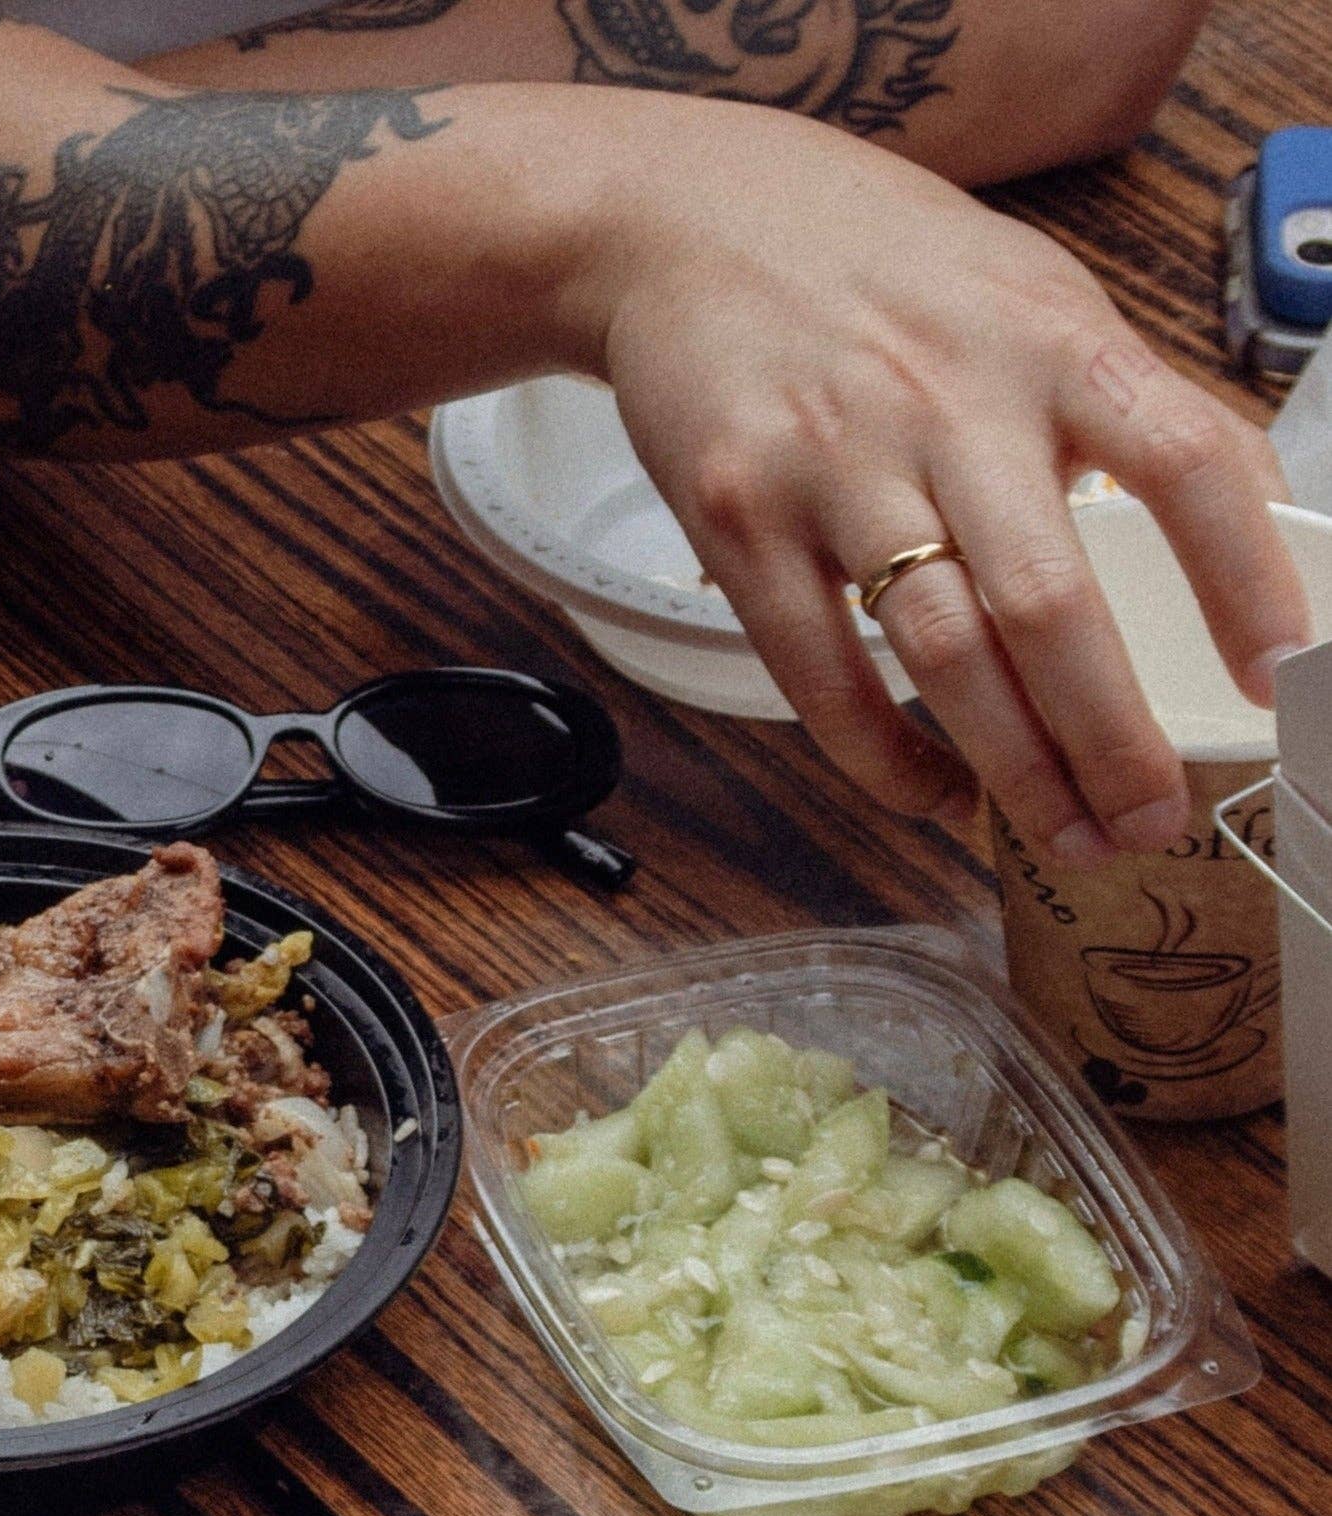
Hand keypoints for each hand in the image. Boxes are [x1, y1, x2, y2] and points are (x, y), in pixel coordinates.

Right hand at [579, 108, 1307, 862]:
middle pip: (1050, 602)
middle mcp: (948, 406)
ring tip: (1062, 834)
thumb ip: (1111, 404)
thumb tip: (1224, 531)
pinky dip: (887, 757)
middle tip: (1148, 817)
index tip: (1277, 676)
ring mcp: (836, 472)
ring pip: (941, 655)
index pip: (1185, 460)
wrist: (694, 229)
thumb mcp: (1030, 296)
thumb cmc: (879, 273)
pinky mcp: (742, 528)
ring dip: (1012, 769)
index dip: (1243, 578)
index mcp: (1050, 342)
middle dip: (1110, 737)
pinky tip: (936, 794)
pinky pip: (822, 678)